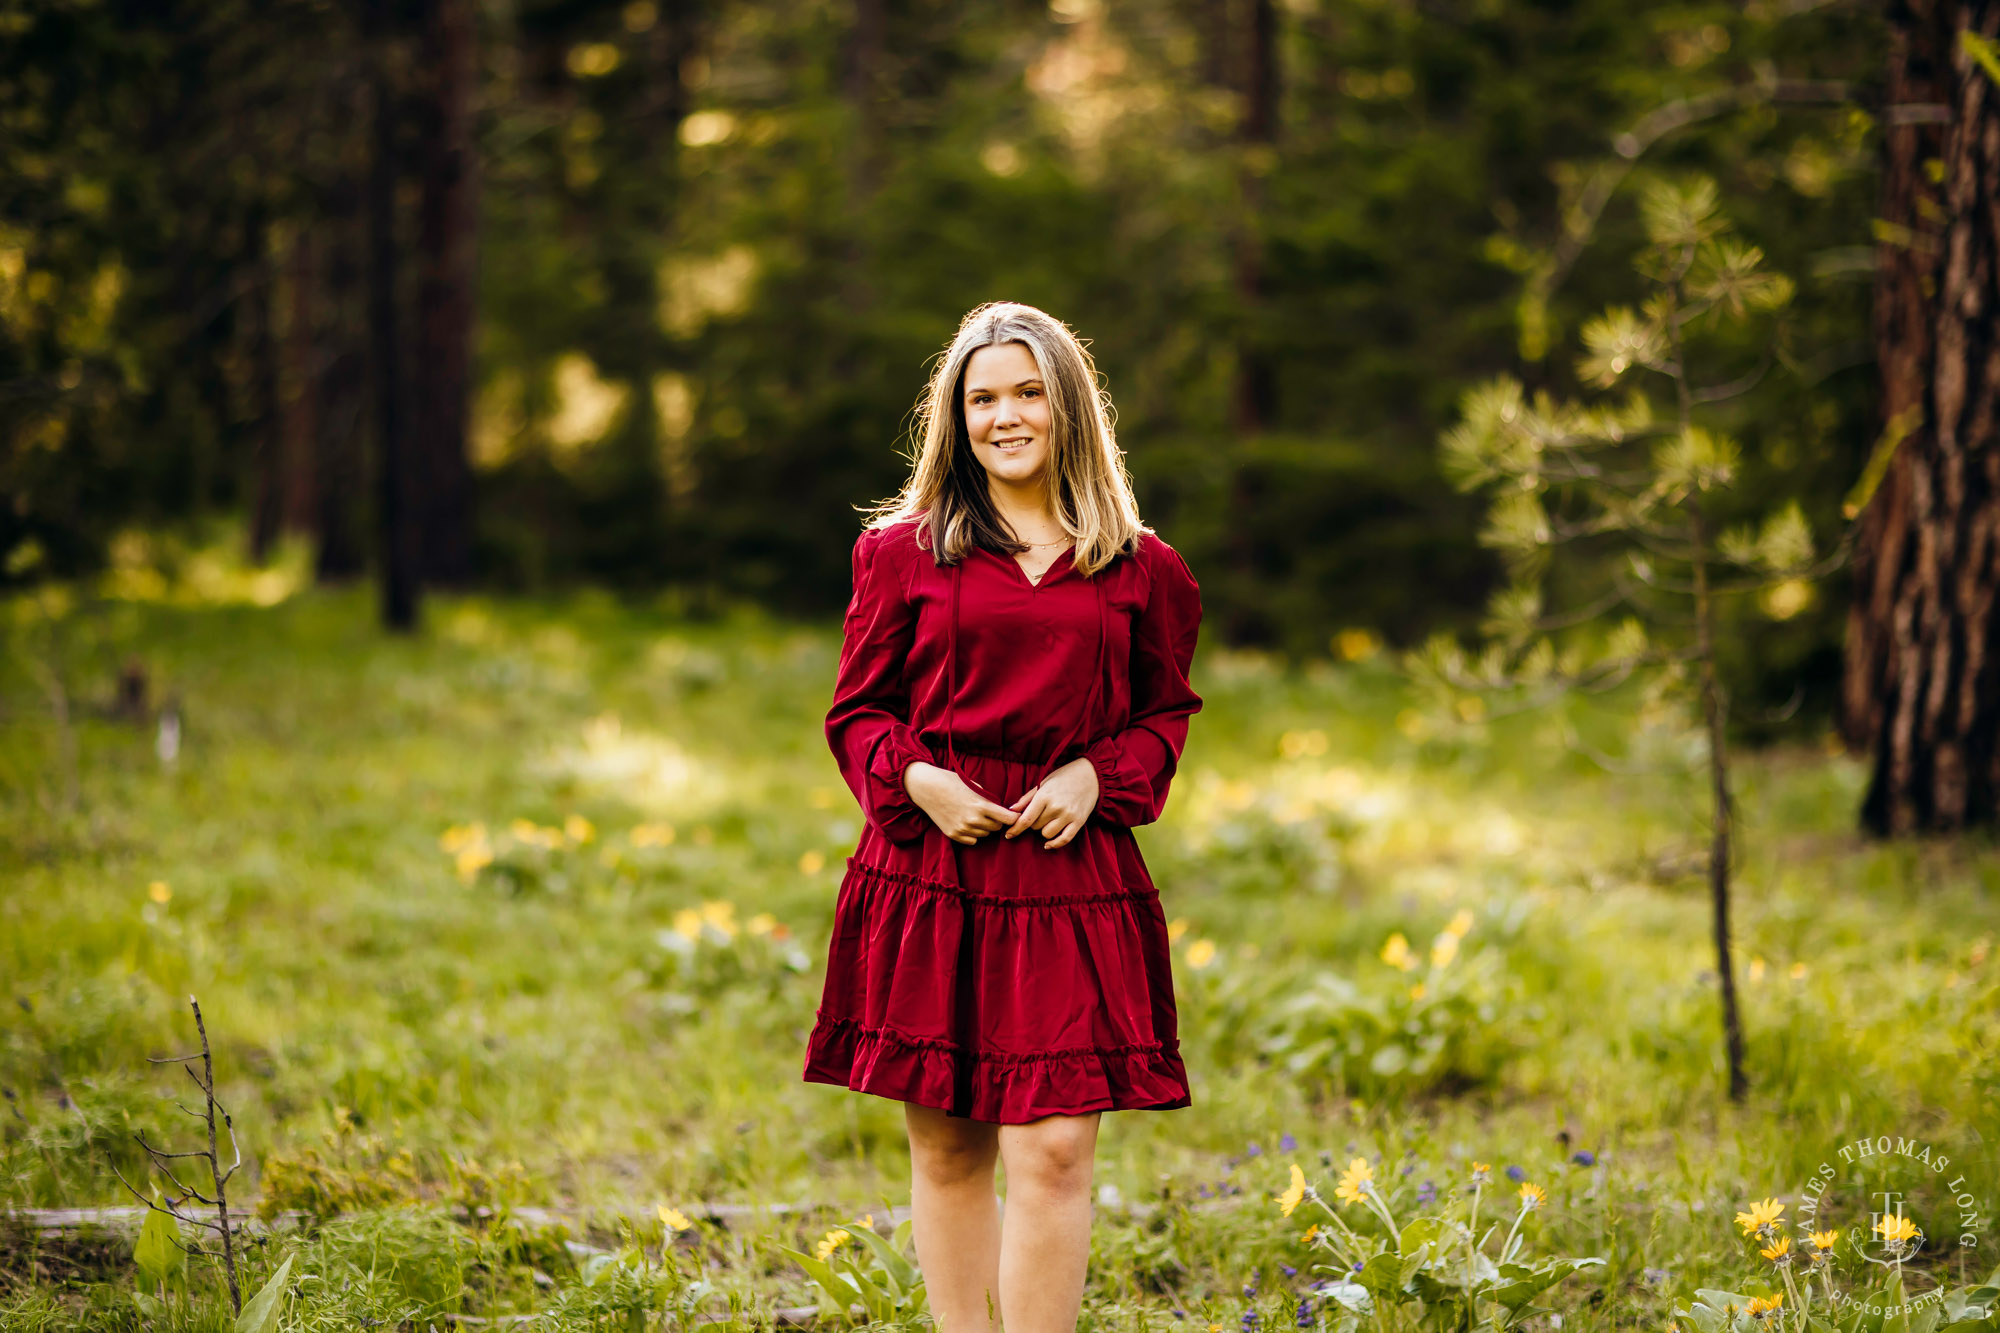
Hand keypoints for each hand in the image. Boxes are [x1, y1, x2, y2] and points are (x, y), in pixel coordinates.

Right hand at [903, 761, 1018, 844]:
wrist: (926, 788)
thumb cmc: (951, 782)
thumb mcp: (973, 786)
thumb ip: (987, 798)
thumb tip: (1000, 808)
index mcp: (981, 806)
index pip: (1007, 819)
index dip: (1013, 817)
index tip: (1013, 815)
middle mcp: (973, 820)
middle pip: (997, 828)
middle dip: (997, 821)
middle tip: (991, 813)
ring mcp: (962, 829)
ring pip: (984, 834)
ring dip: (984, 827)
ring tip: (975, 815)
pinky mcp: (953, 835)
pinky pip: (972, 840)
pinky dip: (973, 834)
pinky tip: (966, 822)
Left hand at [1002, 757, 1098, 849]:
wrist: (1091, 775)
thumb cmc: (1064, 777)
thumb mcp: (1043, 783)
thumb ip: (1027, 798)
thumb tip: (1011, 810)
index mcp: (1044, 796)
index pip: (1026, 819)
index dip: (1015, 829)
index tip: (1008, 835)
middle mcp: (1056, 807)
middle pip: (1035, 827)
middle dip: (1034, 823)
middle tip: (1040, 814)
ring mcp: (1068, 815)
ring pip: (1047, 834)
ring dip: (1044, 830)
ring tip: (1049, 820)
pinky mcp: (1079, 822)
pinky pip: (1064, 840)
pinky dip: (1054, 844)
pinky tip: (1048, 844)